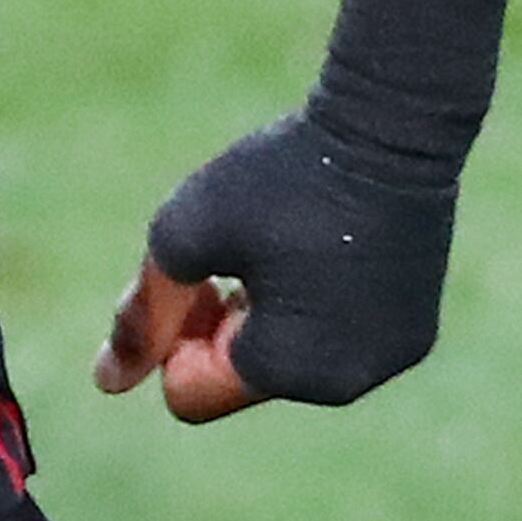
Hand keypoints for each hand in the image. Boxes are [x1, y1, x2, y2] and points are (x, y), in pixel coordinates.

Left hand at [94, 104, 461, 421]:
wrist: (392, 127)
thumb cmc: (280, 178)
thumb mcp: (185, 236)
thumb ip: (143, 313)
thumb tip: (108, 382)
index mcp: (285, 370)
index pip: (188, 393)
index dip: (173, 334)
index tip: (197, 272)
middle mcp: (345, 384)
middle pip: (238, 380)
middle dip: (218, 329)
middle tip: (234, 252)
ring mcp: (387, 362)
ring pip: (285, 362)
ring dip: (264, 316)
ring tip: (281, 244)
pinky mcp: (413, 334)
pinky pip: (333, 343)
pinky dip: (313, 308)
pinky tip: (320, 249)